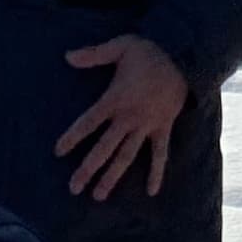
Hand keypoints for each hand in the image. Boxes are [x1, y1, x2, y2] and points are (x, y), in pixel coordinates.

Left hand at [56, 32, 188, 200]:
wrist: (184, 55)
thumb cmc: (149, 51)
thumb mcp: (120, 46)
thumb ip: (93, 54)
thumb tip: (67, 56)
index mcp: (116, 98)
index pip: (89, 121)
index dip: (73, 137)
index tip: (58, 152)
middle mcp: (129, 117)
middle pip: (105, 147)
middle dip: (88, 168)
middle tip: (73, 188)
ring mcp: (147, 126)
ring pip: (127, 156)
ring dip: (113, 176)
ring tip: (98, 195)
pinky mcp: (163, 128)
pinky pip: (160, 154)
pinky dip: (156, 172)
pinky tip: (151, 192)